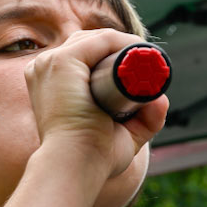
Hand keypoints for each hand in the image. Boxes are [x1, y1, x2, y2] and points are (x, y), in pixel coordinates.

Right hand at [24, 27, 168, 182]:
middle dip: (120, 51)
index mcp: (49, 84)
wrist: (76, 167)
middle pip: (89, 45)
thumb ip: (144, 119)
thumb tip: (162, 99)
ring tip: (148, 62)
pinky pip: (102, 40)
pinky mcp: (62, 61)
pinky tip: (142, 53)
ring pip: (97, 40)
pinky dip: (126, 42)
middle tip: (148, 67)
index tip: (138, 73)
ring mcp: (50, 63)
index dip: (110, 60)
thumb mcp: (123, 135)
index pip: (81, 58)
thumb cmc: (93, 158)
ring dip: (127, 45)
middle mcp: (44, 70)